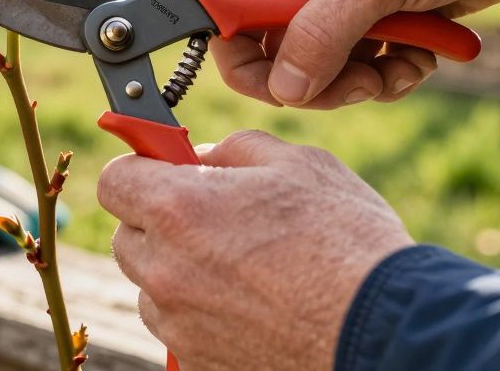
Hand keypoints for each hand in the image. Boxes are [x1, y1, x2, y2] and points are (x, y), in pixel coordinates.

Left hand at [98, 130, 411, 370]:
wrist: (384, 332)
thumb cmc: (346, 242)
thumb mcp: (299, 165)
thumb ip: (236, 151)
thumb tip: (204, 156)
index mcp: (178, 208)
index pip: (115, 181)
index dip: (140, 169)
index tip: (163, 169)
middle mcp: (165, 269)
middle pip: (128, 237)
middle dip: (159, 222)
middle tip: (213, 217)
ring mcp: (179, 324)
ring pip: (153, 287)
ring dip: (179, 271)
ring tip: (244, 268)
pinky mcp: (198, 362)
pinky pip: (180, 328)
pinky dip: (202, 314)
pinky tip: (253, 305)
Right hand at [216, 0, 499, 107]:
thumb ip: (322, 34)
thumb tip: (283, 89)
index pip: (227, 13)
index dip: (244, 59)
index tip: (283, 89)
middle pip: (275, 52)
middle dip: (318, 79)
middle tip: (361, 84)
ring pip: (322, 67)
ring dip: (363, 81)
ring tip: (405, 65)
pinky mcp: (380, 16)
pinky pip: (363, 66)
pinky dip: (392, 73)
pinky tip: (424, 56)